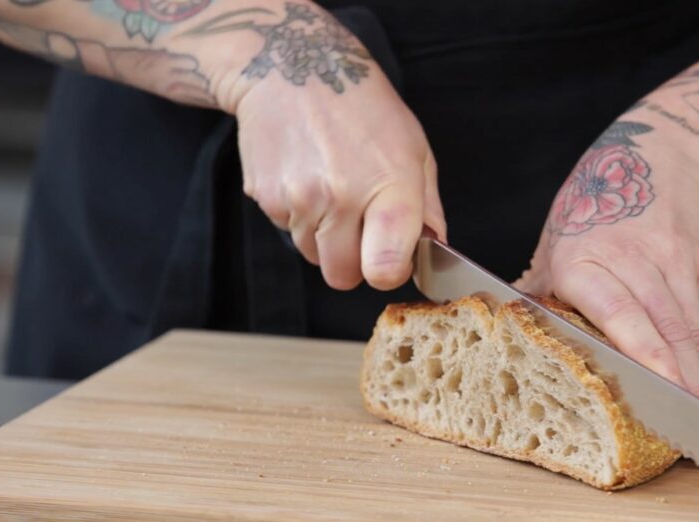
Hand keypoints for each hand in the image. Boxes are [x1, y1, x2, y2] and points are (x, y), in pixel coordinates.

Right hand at [227, 44, 444, 290]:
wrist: (293, 67)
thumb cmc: (362, 107)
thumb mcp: (414, 147)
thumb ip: (428, 206)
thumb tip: (434, 250)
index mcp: (389, 187)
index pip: (384, 269)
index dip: (388, 273)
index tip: (390, 259)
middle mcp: (341, 197)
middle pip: (341, 277)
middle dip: (351, 261)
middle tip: (358, 226)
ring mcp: (298, 198)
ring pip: (312, 255)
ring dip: (323, 236)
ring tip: (330, 188)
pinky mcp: (265, 196)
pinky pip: (286, 230)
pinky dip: (297, 214)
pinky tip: (306, 177)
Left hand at [516, 120, 698, 444]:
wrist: (660, 157)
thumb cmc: (592, 206)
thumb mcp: (554, 240)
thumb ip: (537, 290)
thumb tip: (504, 333)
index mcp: (586, 258)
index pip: (619, 309)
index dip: (644, 350)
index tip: (662, 389)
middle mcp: (637, 262)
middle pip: (667, 331)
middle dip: (685, 388)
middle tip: (694, 441)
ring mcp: (679, 266)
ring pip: (696, 335)